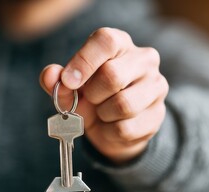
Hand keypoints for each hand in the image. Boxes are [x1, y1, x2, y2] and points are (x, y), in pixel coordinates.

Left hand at [40, 27, 167, 163]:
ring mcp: (156, 86)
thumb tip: (50, 75)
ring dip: (102, 114)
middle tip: (90, 99)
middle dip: (92, 94)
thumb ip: (58, 80)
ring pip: (123, 105)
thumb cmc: (93, 99)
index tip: (69, 81)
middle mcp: (144, 60)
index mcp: (120, 44)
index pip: (106, 41)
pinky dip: (109, 132)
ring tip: (102, 112)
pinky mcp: (158, 114)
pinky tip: (111, 127)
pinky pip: (126, 128)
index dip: (84, 61)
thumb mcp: (72, 89)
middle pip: (113, 75)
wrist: (114, 130)